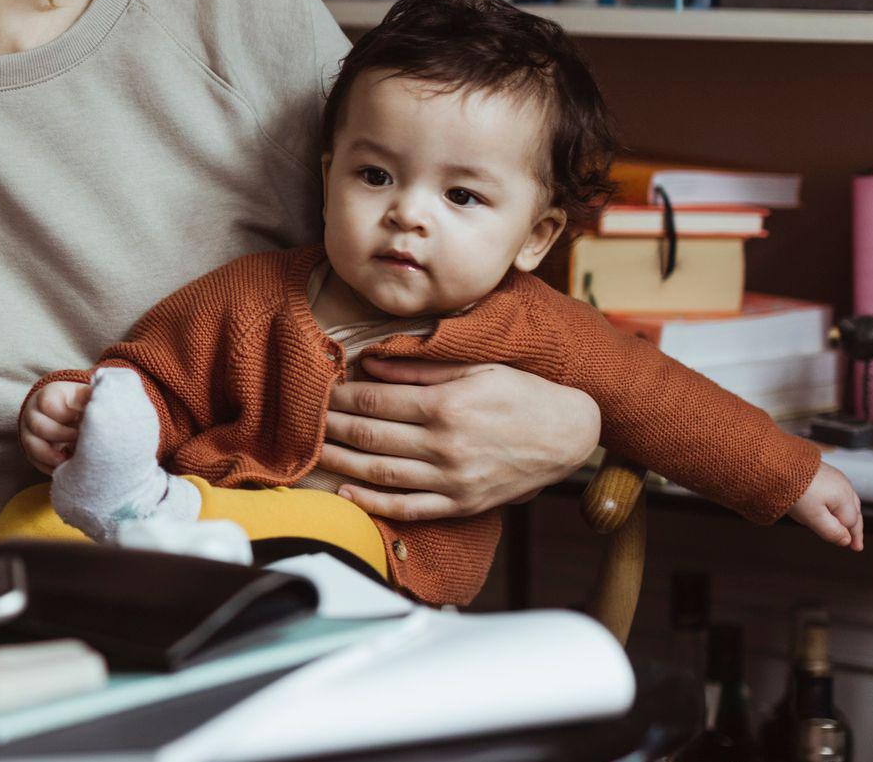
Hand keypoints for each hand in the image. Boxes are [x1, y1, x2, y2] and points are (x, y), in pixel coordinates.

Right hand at [19, 381, 89, 473]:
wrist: (60, 412)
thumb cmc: (76, 404)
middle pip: (39, 426)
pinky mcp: (31, 451)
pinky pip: (36, 462)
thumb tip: (104, 400)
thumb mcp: (83, 396)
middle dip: (61, 436)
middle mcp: (33, 414)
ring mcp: (29, 433)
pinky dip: (50, 467)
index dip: (65, 414)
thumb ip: (91, 397)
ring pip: (33, 446)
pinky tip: (65, 468)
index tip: (81, 420)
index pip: (47, 404)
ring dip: (52, 456)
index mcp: (47, 396)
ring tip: (70, 460)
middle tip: (80, 441)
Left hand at [320, 358, 600, 520]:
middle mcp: (445, 445)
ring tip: (313, 451)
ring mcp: (452, 479)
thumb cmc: (521, 394)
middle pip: (370, 436)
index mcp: (446, 405)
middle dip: (332, 425)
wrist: (568, 435)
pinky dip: (372, 503)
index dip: (340, 395)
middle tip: (304, 418)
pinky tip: (346, 493)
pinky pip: (407, 508)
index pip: (375, 401)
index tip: (319, 389)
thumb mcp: (475, 368)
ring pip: (380, 473)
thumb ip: (420, 369)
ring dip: (340, 463)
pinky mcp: (461, 504)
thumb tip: (370, 364)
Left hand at [789, 461, 863, 550]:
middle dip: (855, 527)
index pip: (852, 522)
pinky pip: (836, 491)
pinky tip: (831, 507)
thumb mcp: (813, 517)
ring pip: (847, 500)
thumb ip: (831, 531)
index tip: (854, 548)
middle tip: (856, 544)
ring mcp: (834, 476)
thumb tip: (846, 541)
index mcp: (844, 497)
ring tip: (847, 527)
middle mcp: (843, 485)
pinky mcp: (823, 471)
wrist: (776, 463)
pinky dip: (838, 503)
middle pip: (853, 511)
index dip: (852, 536)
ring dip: (848, 515)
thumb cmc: (795, 490)